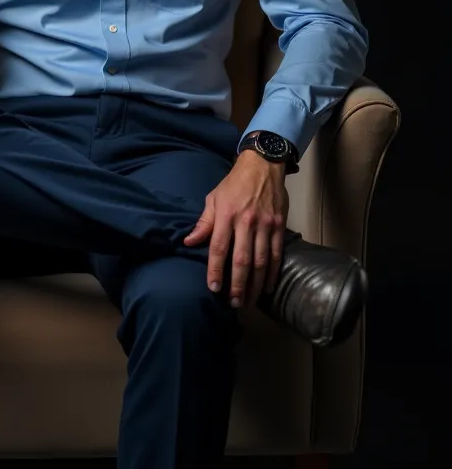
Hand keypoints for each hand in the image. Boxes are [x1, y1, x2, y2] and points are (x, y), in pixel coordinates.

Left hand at [183, 152, 288, 306]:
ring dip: (255, 284)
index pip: (218, 248)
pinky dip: (273, 272)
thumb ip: (204, 222)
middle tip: (234, 303)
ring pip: (261, 260)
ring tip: (249, 300)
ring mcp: (265, 224)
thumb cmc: (234, 184)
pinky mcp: (279, 225)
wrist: (262, 165)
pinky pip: (276, 253)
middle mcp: (246, 221)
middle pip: (241, 259)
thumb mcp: (213, 198)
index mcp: (226, 215)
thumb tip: (189, 242)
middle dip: (237, 284)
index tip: (213, 287)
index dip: (215, 270)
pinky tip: (267, 286)